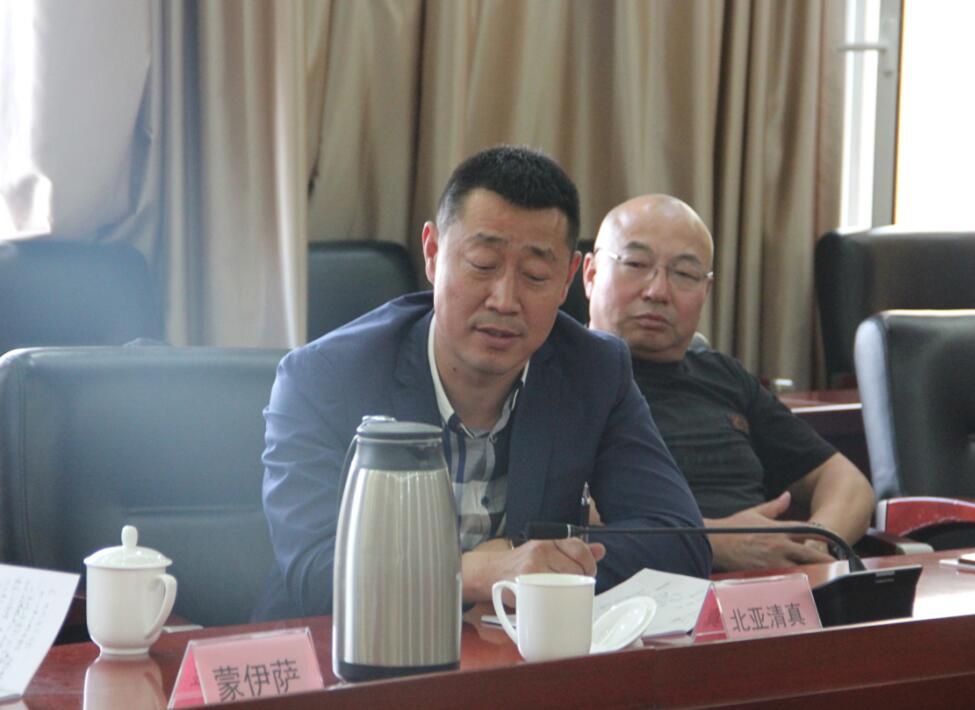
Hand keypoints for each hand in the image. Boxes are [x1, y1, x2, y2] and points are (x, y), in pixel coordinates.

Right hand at [461, 536, 605, 603]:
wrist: (490, 572)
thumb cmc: (522, 564)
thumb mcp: (547, 551)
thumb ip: (574, 551)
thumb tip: (601, 550)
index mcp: (548, 541)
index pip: (579, 548)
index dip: (589, 563)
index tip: (588, 573)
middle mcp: (540, 550)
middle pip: (575, 569)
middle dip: (580, 581)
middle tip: (574, 588)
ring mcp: (531, 567)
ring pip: (565, 583)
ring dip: (568, 593)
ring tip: (562, 596)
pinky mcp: (524, 584)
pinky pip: (548, 596)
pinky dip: (552, 603)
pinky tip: (549, 602)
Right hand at [705, 492, 836, 571]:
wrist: (716, 543)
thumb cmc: (734, 528)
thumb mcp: (755, 512)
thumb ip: (775, 506)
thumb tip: (787, 495)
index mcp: (778, 530)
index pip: (808, 531)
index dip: (824, 536)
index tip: (835, 540)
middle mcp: (779, 545)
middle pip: (809, 554)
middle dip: (824, 559)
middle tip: (836, 564)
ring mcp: (773, 561)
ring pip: (800, 570)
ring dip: (812, 573)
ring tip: (824, 577)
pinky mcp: (765, 573)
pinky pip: (785, 579)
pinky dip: (794, 581)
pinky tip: (802, 585)